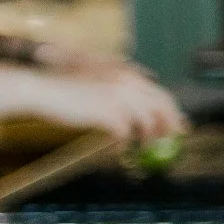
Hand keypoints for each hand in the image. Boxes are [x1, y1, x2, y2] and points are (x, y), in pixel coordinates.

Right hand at [0, 63, 187, 140]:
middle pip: (162, 106)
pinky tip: (118, 149)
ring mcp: (120, 97)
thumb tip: (138, 103)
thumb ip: (121, 87)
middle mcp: (129, 83)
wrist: (42, 88)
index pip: (161, 93)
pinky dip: (123, 143)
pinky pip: (125, 133)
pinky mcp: (108, 113)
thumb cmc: (66, 85)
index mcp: (128, 74)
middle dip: (171, 124)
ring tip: (144, 147)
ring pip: (148, 121)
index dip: (173, 110)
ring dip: (148, 137)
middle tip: (174, 139)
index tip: (180, 123)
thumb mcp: (99, 79)